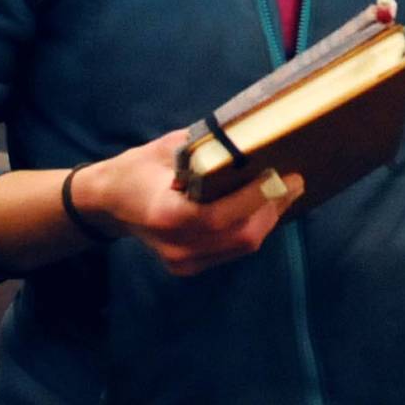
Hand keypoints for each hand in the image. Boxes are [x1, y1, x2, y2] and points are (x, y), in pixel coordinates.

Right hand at [75, 129, 303, 276]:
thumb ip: (207, 148)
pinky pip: (232, 250)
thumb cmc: (140, 168)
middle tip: (295, 180)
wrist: (109, 202)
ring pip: (241, 246)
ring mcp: (182, 262)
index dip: (255, 198)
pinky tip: (262, 207)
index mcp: (166, 216)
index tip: (281, 174)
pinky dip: (251, 228)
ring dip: (267, 219)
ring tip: (285, 191)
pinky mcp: (188, 268)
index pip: (220, 216)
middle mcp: (176, 247)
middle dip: (272, 208)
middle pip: (240, 237)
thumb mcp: (169, 148)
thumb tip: (250, 136)